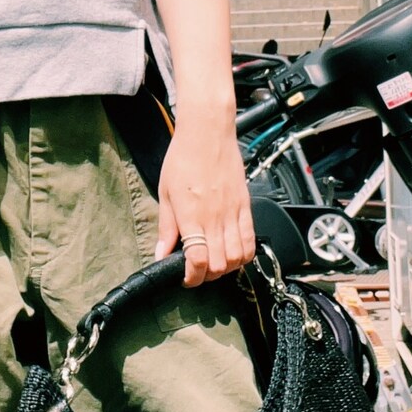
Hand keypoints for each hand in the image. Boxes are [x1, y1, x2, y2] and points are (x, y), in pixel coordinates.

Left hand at [155, 104, 254, 287]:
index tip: (185, 279)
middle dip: (207, 276)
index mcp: (191, 215)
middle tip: (197, 272)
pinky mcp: (245, 206)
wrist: (207, 133)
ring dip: (226, 268)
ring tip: (214, 264)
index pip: (197, 260)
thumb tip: (161, 253)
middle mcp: (215, 217)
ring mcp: (233, 213)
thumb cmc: (183, 158)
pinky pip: (251, 240)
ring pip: (238, 257)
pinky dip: (243, 254)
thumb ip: (166, 227)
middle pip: (219, 264)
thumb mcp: (165, 193)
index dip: (192, 278)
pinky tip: (232, 253)